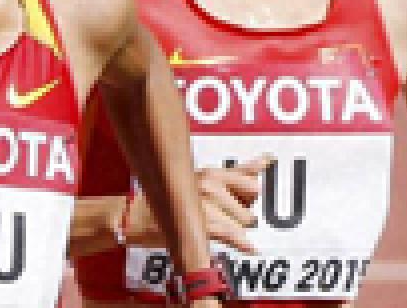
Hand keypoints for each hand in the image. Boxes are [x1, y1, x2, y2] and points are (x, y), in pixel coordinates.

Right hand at [122, 156, 268, 254]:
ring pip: (244, 223)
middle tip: (222, 217)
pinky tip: (247, 247)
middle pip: (250, 207)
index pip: (249, 180)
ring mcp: (207, 203)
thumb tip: (268, 159)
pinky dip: (242, 243)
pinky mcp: (203, 223)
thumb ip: (235, 173)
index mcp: (211, 173)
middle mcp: (211, 184)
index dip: (249, 195)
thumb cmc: (170, 198)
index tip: (249, 195)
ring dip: (235, 229)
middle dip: (241, 216)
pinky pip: (233, 234)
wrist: (138, 216)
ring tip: (214, 227)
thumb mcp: (201, 179)